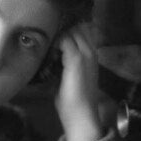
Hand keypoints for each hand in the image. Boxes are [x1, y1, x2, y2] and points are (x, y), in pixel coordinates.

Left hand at [54, 23, 103, 140]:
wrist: (81, 113)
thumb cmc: (74, 100)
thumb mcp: (68, 77)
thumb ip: (63, 64)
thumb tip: (50, 56)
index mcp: (91, 56)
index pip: (83, 30)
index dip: (69, 29)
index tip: (56, 32)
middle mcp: (91, 52)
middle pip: (79, 27)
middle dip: (64, 28)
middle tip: (50, 35)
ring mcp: (85, 54)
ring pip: (73, 30)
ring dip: (60, 34)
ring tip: (49, 42)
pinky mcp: (76, 58)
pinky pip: (65, 39)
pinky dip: (55, 42)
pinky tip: (49, 51)